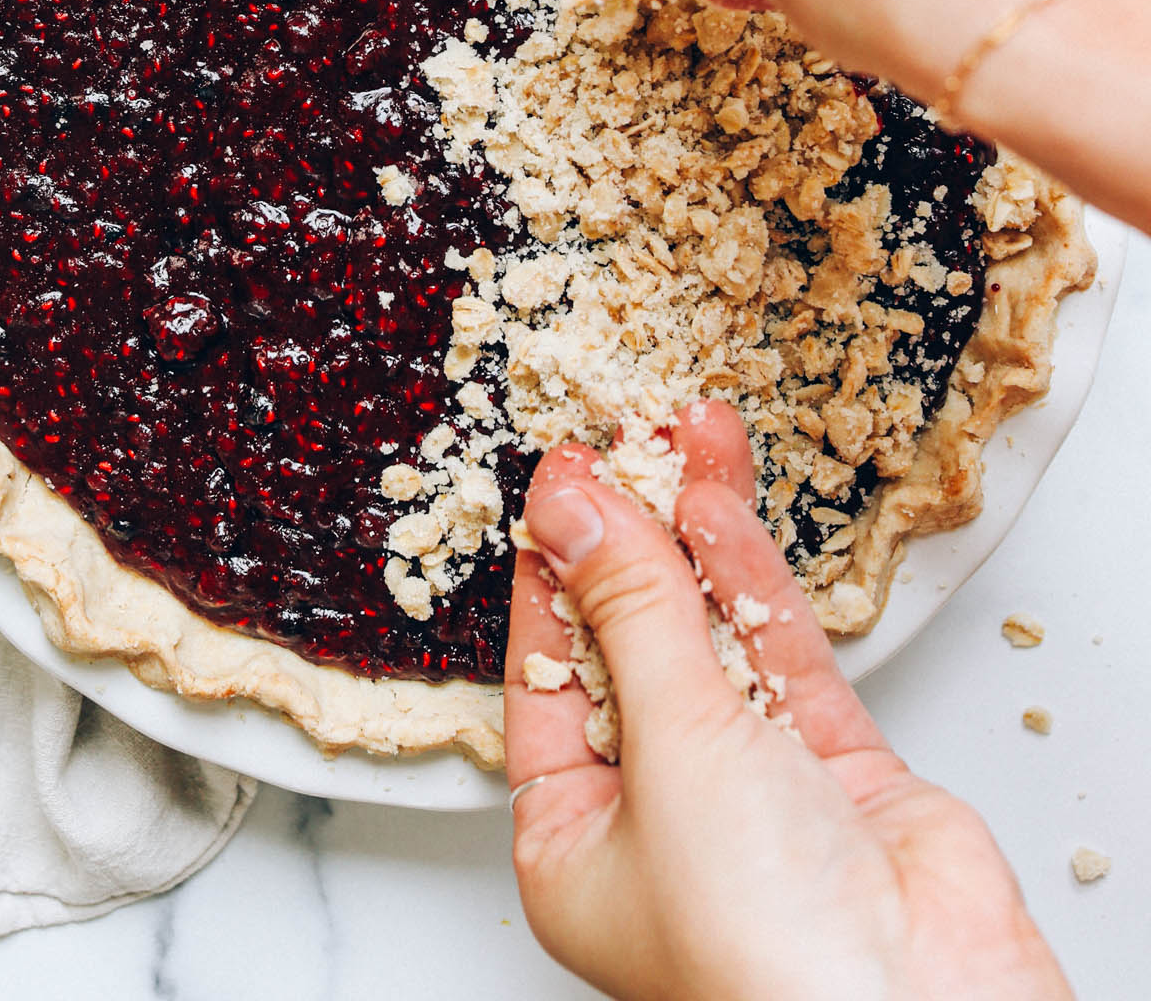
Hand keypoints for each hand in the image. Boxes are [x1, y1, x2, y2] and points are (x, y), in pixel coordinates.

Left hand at [506, 402, 1070, 1000]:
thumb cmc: (762, 945)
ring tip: (688, 436)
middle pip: (629, 645)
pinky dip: (752, 580)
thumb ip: (629, 613)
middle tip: (626, 435)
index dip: (550, 573)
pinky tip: (722, 508)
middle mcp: (660, 821)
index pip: (545, 680)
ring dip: (699, 537)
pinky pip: (778, 655)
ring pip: (711, 637)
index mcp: (575, 846)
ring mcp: (753, 794)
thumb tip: (572, 511)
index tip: (556, 482)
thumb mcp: (667, 748)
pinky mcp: (836, 774)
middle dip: (633, 537)